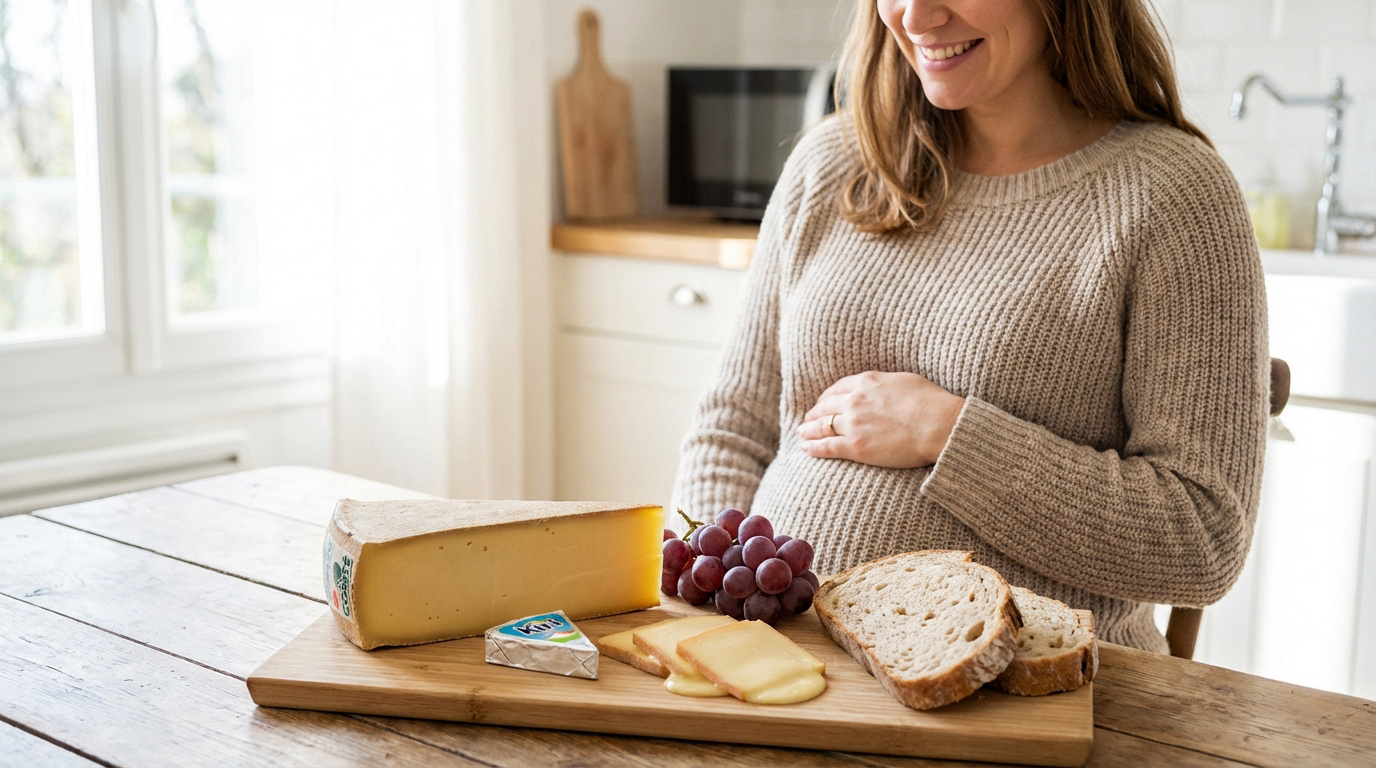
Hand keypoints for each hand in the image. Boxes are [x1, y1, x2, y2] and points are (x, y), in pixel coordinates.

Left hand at [797, 371, 964, 468]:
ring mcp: (853, 423)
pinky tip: (806, 448)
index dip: (826, 397)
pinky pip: (827, 446)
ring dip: (808, 430)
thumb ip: (884, 384)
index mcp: (866, 382)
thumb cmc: (931, 402)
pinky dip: (814, 447)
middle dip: (814, 413)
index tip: (822, 403)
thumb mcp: (904, 381)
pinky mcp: (856, 446)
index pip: (837, 388)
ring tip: (802, 434)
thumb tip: (880, 389)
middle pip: (825, 407)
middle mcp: (855, 400)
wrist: (939, 424)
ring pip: (821, 426)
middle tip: (807, 419)